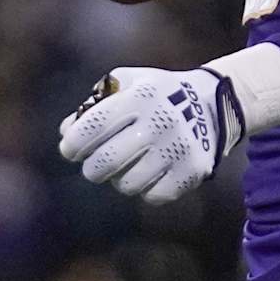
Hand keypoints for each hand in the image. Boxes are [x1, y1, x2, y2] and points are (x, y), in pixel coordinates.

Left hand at [57, 66, 244, 203]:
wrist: (212, 104)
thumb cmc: (156, 94)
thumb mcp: (127, 83)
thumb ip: (94, 105)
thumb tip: (67, 133)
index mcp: (140, 96)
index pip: (94, 126)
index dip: (74, 144)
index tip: (70, 151)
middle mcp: (160, 121)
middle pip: (106, 162)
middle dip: (92, 169)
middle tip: (93, 167)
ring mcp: (178, 148)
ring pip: (127, 184)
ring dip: (119, 180)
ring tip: (125, 168)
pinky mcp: (193, 171)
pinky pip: (153, 196)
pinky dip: (145, 190)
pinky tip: (148, 174)